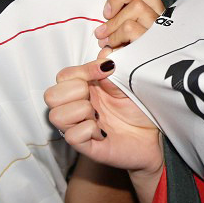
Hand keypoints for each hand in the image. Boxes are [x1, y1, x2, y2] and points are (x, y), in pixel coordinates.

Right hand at [45, 57, 161, 174]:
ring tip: (99, 115)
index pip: (63, 76)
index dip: (83, 71)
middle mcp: (76, 108)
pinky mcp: (85, 147)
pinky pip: (72, 136)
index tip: (107, 70)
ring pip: (56, 116)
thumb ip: (111, 68)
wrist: (153, 134)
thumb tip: (104, 55)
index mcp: (84, 89)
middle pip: (50, 96)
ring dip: (81, 111)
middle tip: (96, 98)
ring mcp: (78, 128)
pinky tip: (103, 132)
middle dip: (76, 91)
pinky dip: (89, 130)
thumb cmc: (138, 108)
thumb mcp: (126, 82)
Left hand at [94, 0, 163, 49]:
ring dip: (114, 23)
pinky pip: (132, 29)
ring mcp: (158, 27)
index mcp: (149, 6)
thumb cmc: (129, 50)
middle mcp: (158, 13)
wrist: (143, 82)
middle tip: (105, 14)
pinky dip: (116, 37)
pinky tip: (111, 48)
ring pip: (135, 7)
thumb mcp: (118, 24)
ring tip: (103, 37)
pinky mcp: (155, 43)